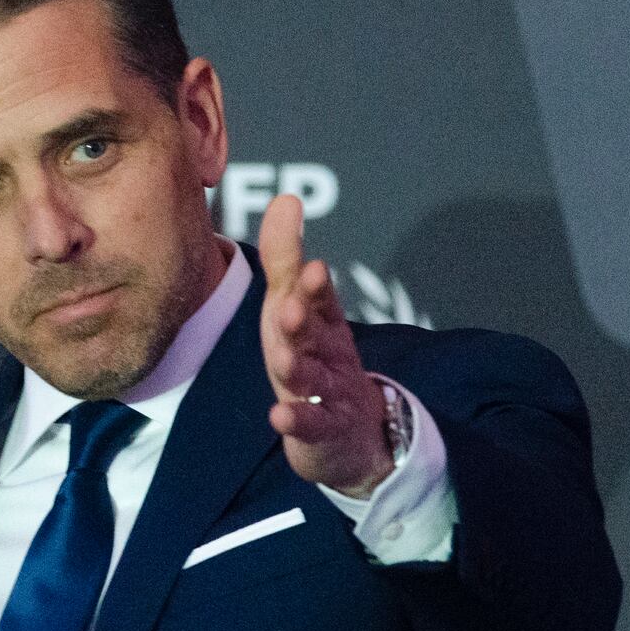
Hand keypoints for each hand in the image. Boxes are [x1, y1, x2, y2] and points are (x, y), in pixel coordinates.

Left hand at [258, 195, 391, 498]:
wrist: (352, 433)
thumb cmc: (314, 356)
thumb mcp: (297, 306)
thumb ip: (286, 257)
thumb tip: (285, 197)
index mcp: (322, 322)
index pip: (319, 299)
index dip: (314, 287)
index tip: (310, 268)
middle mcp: (327, 353)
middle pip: (315, 335)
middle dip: (305, 320)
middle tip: (292, 305)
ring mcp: (328, 391)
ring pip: (312, 377)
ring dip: (298, 367)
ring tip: (282, 359)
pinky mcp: (321, 429)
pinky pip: (309, 423)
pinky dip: (296, 419)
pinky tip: (278, 415)